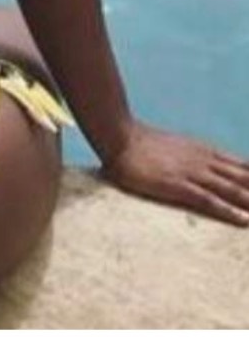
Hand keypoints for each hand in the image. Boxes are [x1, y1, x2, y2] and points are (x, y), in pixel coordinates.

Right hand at [100, 119, 248, 226]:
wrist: (121, 137)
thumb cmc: (142, 144)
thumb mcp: (175, 147)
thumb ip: (191, 156)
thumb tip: (202, 166)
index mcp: (204, 151)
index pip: (242, 166)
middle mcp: (204, 160)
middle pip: (244, 177)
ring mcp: (192, 172)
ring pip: (232, 189)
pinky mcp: (178, 185)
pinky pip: (209, 200)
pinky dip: (229, 210)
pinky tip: (242, 219)